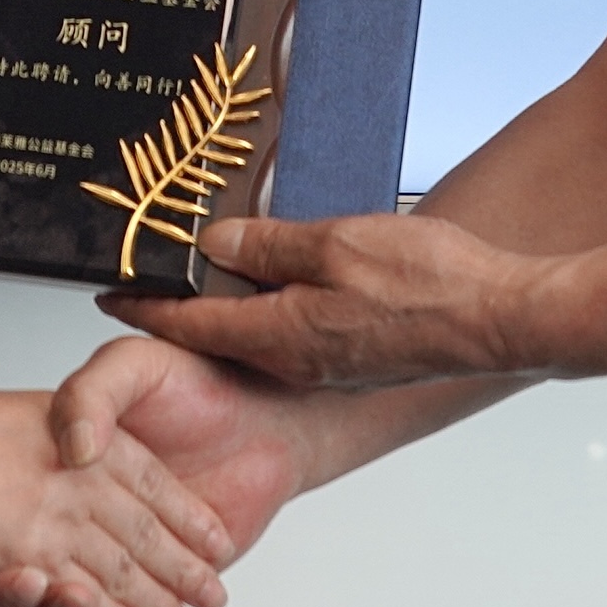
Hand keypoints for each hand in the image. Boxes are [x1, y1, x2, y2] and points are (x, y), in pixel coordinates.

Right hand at [0, 387, 236, 606]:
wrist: (270, 421)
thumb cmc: (202, 387)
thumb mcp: (135, 367)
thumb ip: (94, 394)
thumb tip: (76, 451)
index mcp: (62, 465)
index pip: (10, 508)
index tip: (11, 542)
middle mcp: (78, 512)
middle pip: (28, 565)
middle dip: (22, 586)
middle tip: (30, 582)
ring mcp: (109, 554)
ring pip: (64, 602)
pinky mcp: (146, 588)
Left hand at [103, 209, 558, 388]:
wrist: (499, 320)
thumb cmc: (428, 285)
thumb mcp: (335, 244)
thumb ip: (268, 246)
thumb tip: (210, 244)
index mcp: (278, 336)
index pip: (188, 324)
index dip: (144, 307)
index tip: (107, 297)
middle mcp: (294, 359)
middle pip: (219, 330)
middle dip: (182, 302)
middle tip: (151, 269)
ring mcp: (326, 362)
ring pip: (259, 330)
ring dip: (232, 301)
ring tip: (210, 265)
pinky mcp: (355, 355)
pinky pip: (297, 329)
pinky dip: (276, 305)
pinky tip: (283, 277)